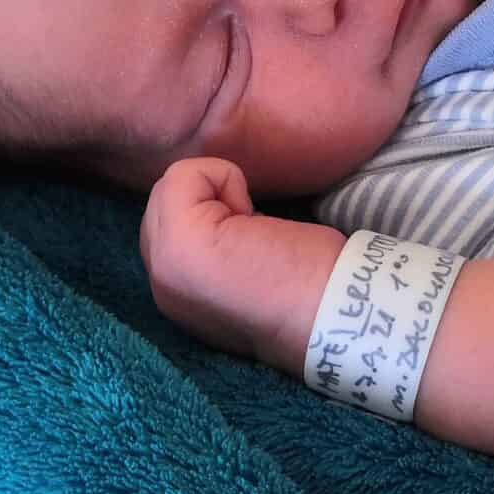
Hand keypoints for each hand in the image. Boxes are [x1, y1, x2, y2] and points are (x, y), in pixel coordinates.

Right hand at [140, 157, 329, 364]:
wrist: (332, 317)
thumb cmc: (309, 289)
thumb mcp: (247, 271)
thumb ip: (217, 249)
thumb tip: (223, 210)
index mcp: (178, 294)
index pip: (166, 226)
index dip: (208, 214)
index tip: (249, 241)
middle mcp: (161, 284)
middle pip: (161, 204)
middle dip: (206, 199)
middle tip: (251, 231)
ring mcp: (164, 265)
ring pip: (167, 189)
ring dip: (213, 191)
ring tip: (251, 226)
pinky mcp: (179, 242)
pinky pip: (180, 176)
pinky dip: (220, 175)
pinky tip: (250, 212)